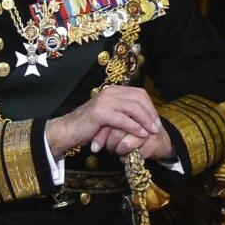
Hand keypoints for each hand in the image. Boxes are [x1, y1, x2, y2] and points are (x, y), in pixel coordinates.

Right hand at [46, 86, 162, 159]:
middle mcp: (109, 92)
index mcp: (112, 90)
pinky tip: (140, 134)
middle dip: (151, 113)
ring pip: (133, 108)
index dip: (150, 106)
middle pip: (139, 98)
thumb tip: (144, 117)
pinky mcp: (100, 113)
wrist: (68, 130)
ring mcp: (104, 101)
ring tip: (151, 131)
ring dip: (145, 121)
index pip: (139, 93)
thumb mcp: (109, 115)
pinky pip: (124, 119)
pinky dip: (135, 127)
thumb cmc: (89, 126)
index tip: (155, 121)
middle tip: (156, 127)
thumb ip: (123, 112)